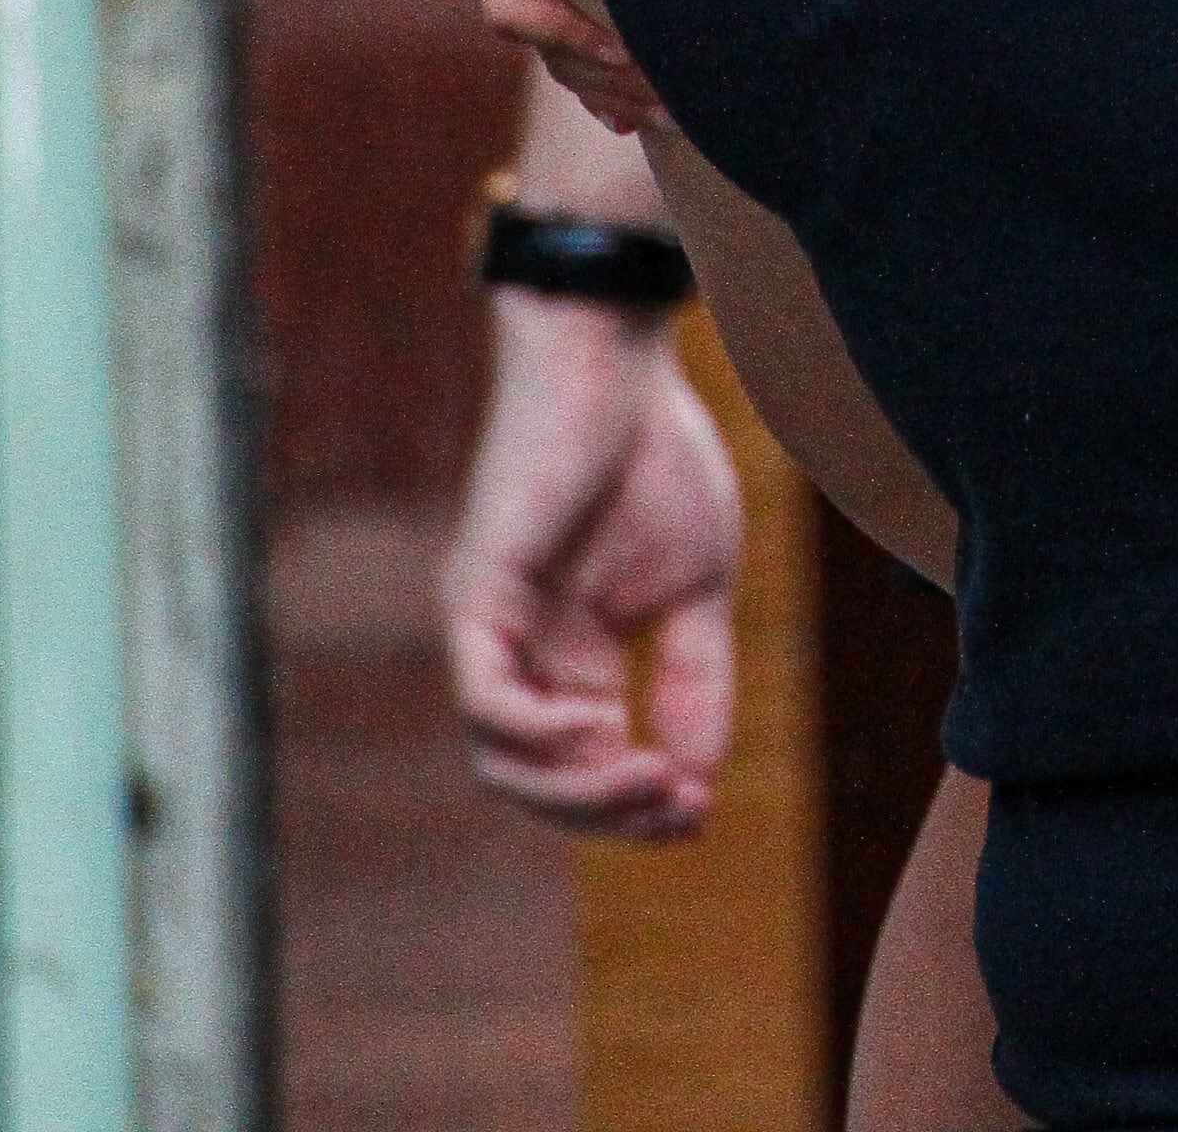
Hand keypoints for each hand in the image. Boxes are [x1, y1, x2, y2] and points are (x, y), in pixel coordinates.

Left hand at [442, 292, 741, 838]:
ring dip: (574, 790)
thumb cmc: (656, 459)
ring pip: (498, 758)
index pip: (580, 770)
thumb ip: (696, 680)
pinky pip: (483, 696)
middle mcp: (516, 657)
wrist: (618, 363)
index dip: (632, 811)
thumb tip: (698, 783)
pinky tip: (597, 728)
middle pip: (532, 783)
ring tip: (650, 778)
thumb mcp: (700, 590)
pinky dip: (532, 733)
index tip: (700, 813)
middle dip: (605, 814)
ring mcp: (490, 629)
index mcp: (567, 660)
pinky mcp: (477, 593)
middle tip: (679, 807)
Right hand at [470, 0, 659, 135]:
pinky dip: (610, 86)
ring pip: (571, 57)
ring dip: (615, 93)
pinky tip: (634, 118)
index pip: (512, 8)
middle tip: (672, 105)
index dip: (563, 37)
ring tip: (675, 117)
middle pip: (547, 48)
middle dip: (605, 81)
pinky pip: (590, 48)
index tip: (622, 53)